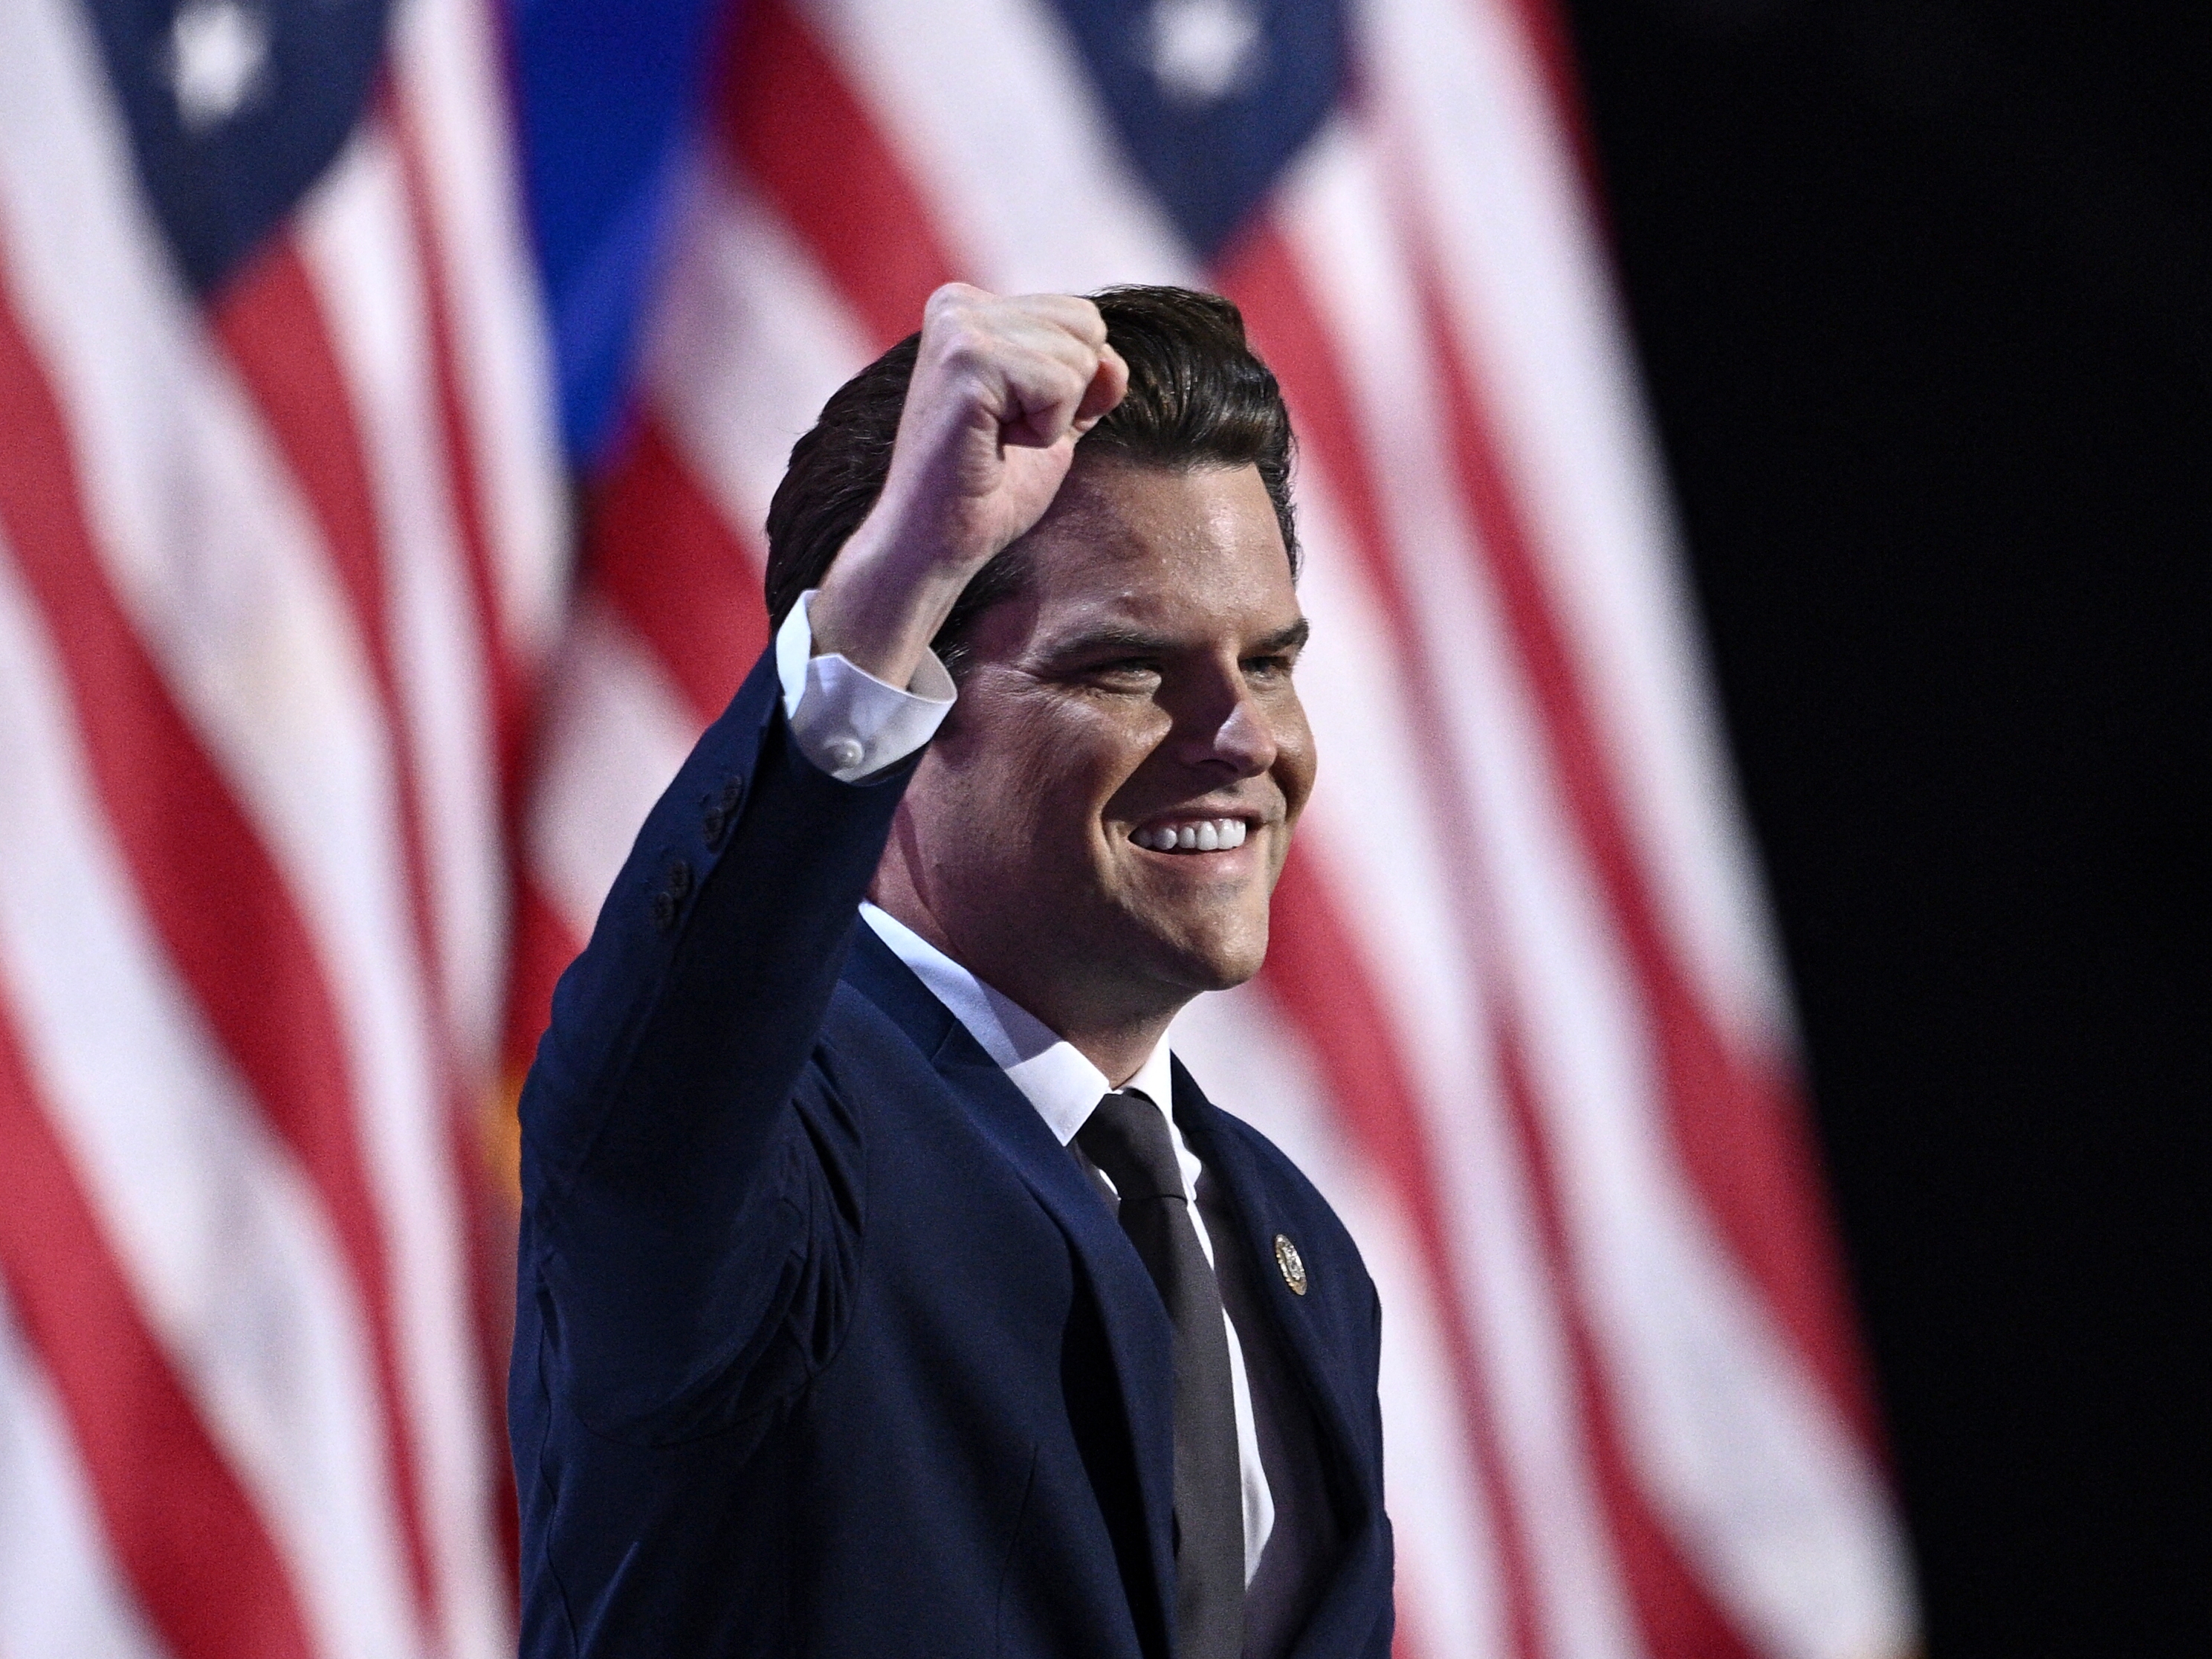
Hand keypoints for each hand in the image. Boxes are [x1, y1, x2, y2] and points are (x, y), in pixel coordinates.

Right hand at [809, 285, 1127, 687]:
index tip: (1013, 421)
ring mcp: (958, 328)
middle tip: (1006, 432)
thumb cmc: (989, 488)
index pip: (1082, 318)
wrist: (939, 540)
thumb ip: (1085, 381)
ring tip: (998, 438)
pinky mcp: (966, 362)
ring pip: (1078, 357)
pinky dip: (1043, 430)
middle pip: (1087, 326)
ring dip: (1053, 417)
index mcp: (971, 305)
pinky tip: (995, 444)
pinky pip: (1059, 385)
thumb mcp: (1052, 419)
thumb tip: (1113, 362)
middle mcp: (959, 304)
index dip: (1073, 385)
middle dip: (1067, 395)